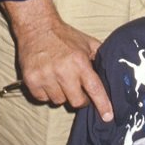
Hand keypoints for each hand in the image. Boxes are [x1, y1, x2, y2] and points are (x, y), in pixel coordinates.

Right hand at [1, 0, 110, 118]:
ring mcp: (46, 76)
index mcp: (79, 61)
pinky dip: (46, 93)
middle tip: (78, 89)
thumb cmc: (64, 36)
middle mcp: (63, 70)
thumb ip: (100, 57)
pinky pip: (42, 99)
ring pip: (59, 101)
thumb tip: (113, 71)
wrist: (37, 27)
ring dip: (61, 94)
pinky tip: (47, 79)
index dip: (102, 104)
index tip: (107, 117)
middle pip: (77, 101)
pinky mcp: (31, 80)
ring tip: (59, 79)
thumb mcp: (87, 43)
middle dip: (80, 99)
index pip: (94, 88)